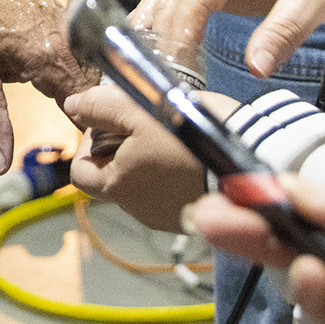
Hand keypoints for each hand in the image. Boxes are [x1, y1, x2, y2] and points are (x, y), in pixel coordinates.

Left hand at [0, 0, 88, 175]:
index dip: (87, 133)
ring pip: (90, 69)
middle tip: (81, 143)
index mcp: (52, 57)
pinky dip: (76, 70)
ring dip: (84, 92)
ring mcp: (68, 24)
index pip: (87, 107)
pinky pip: (81, 50)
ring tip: (74, 117)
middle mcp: (69, 40)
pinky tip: (58, 83)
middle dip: (90, 114)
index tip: (84, 154)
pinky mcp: (62, 15)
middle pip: (94, 89)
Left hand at [62, 80, 207, 231]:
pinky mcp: (191, 216)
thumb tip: (73, 106)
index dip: (88, 145)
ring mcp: (166, 217)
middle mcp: (137, 210)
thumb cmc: (190, 132)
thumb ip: (100, 106)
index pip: (80, 173)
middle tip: (143, 127)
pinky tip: (189, 156)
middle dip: (118, 152)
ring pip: (140, 188)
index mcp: (118, 187)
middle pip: (111, 180)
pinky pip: (168, 195)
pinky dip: (171, 176)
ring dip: (146, 164)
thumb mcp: (139, 106)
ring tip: (171, 138)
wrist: (251, 158)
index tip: (110, 124)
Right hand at [125, 0, 324, 85]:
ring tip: (146, 66)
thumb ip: (283, 32)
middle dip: (161, 35)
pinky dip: (174, 23)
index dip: (179, 30)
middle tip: (158, 77)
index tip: (174, 65)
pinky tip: (159, 46)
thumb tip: (255, 69)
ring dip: (159, 28)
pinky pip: (190, 1)